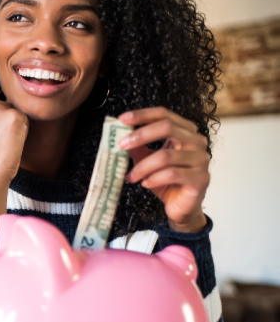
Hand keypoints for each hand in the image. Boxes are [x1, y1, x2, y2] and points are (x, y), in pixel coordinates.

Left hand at [117, 108, 209, 232]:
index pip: (164, 114)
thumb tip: (121, 136)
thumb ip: (138, 147)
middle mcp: (197, 142)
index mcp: (185, 132)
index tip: (122, 119)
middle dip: (140, 135)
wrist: (180, 207)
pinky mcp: (201, 179)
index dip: (143, 115)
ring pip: (166, 155)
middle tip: (121, 145)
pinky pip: (172, 174)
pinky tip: (145, 183)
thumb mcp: (148, 160)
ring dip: (143, 166)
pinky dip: (154, 178)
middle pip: (168, 127)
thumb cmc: (166, 181)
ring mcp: (201, 160)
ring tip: (131, 176)